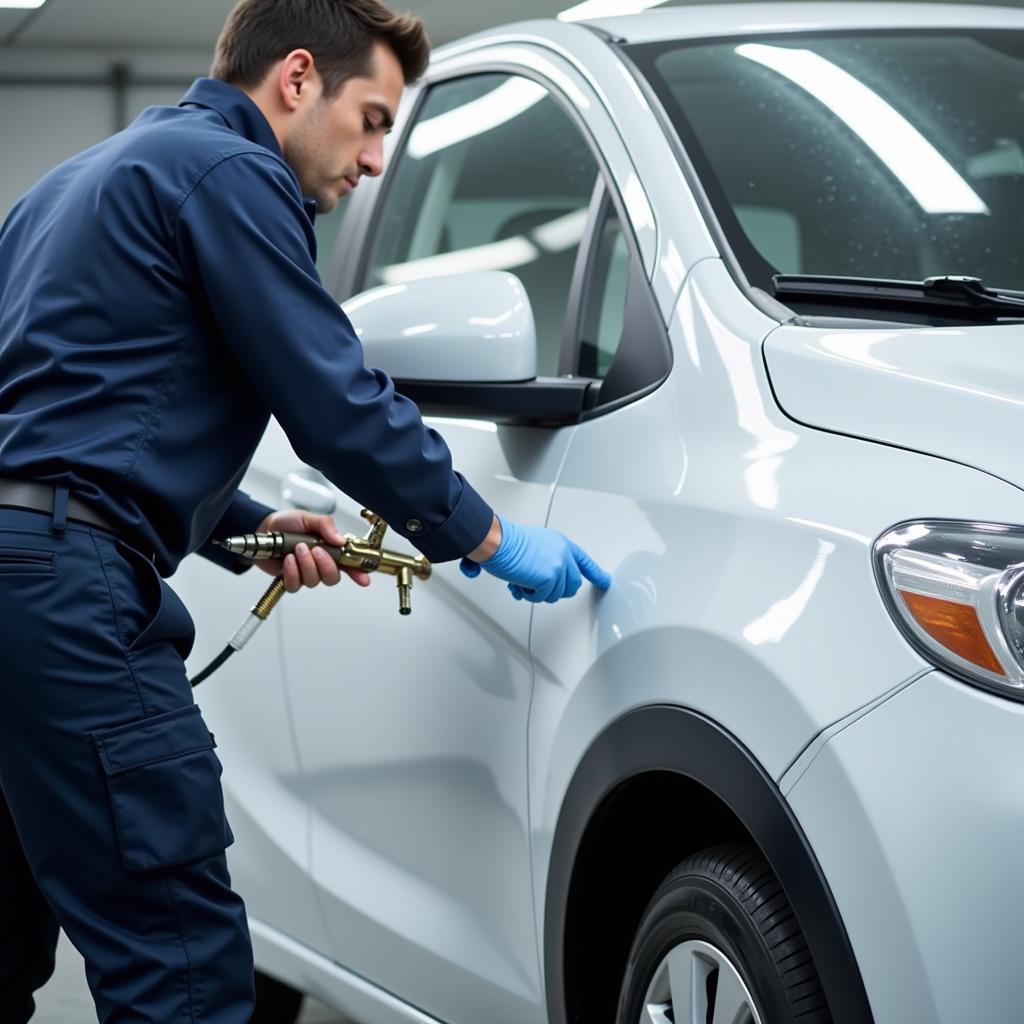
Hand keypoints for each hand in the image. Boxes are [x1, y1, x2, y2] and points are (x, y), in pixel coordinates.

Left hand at [254, 510, 371, 593]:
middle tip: (315, 550)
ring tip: (296, 549)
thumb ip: (326, 526)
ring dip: (305, 564)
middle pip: (333, 577)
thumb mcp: (309, 518)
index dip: (359, 572)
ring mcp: (306, 573)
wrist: (265, 528)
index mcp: (331, 549)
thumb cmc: (289, 523)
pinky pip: (295, 585)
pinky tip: (288, 560)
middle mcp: (320, 563)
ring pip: (314, 581)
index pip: (350, 564)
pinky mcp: (291, 579)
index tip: (364, 578)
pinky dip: (291, 572)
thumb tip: (340, 539)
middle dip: (326, 565)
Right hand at [460, 516, 610, 602]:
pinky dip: (529, 595)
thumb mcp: (534, 545)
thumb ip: (544, 560)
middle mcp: (563, 553)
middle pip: (571, 584)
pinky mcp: (549, 578)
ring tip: (523, 580)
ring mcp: (558, 566)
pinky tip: (520, 583)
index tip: (604, 581)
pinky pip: (542, 597)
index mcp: (561, 543)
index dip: (596, 573)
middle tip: (536, 586)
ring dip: (537, 592)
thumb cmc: (507, 541)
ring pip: (556, 594)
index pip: (584, 561)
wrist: (496, 540)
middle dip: (554, 590)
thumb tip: (540, 581)